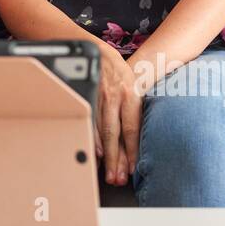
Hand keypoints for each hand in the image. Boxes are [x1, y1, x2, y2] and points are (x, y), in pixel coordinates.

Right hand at [93, 49, 142, 186]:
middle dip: (116, 159)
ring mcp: (98, 97)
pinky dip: (93, 139)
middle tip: (118, 178)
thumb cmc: (115, 66)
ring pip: (101, 131)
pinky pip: (90, 123)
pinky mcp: (86, 98)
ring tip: (107, 172)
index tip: (133, 168)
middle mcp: (114, 96)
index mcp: (130, 92)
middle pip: (115, 134)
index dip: (132, 151)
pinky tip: (95, 151)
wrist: (92, 47)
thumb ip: (133, 103)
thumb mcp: (130, 80)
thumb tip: (138, 130)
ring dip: (104, 154)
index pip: (132, 128)